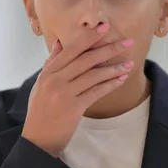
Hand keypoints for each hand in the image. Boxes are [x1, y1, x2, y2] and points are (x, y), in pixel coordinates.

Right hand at [21, 24, 134, 157]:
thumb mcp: (41, 84)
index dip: (89, 38)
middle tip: (127, 43)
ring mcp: (64, 94)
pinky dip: (110, 84)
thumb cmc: (41, 111)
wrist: (37, 139)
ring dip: (114, 68)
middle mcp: (55, 80)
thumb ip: (51, 63)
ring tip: (130, 64)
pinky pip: (96, 92)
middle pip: (86, 59)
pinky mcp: (73, 108)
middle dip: (109, 49)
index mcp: (48, 72)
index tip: (105, 28)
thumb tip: (59, 42)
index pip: (71, 49)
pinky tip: (121, 79)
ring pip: (94, 75)